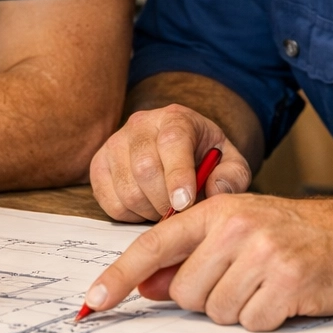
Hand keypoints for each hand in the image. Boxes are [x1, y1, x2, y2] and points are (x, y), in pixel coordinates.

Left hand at [80, 193, 332, 331]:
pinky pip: (251, 322)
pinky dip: (267, 319)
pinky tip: (286, 298)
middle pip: (185, 292)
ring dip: (239, 309)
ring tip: (267, 285)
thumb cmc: (292, 236)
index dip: (118, 277)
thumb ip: (190, 257)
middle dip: (208, 298)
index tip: (91, 304)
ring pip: (216, 311)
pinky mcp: (288, 282)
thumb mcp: (237, 232)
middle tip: (244, 280)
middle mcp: (235, 227)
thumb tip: (146, 287)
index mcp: (215, 210)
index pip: (153, 245)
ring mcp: (262, 254)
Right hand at [90, 104, 252, 221]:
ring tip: (165, 208)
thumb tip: (217, 190)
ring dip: (149, 210)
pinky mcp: (99, 164)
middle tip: (180, 212)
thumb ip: (233, 176)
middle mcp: (141, 124)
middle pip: (144, 168)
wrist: (178, 150)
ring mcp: (115, 143)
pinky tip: (146, 207)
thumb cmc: (204, 158)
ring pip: (126, 189)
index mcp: (176, 118)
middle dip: (165, 201)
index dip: (178, 175)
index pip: (172, 142)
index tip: (185, 203)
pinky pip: (109, 201)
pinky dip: (130, 215)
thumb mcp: (230, 163)